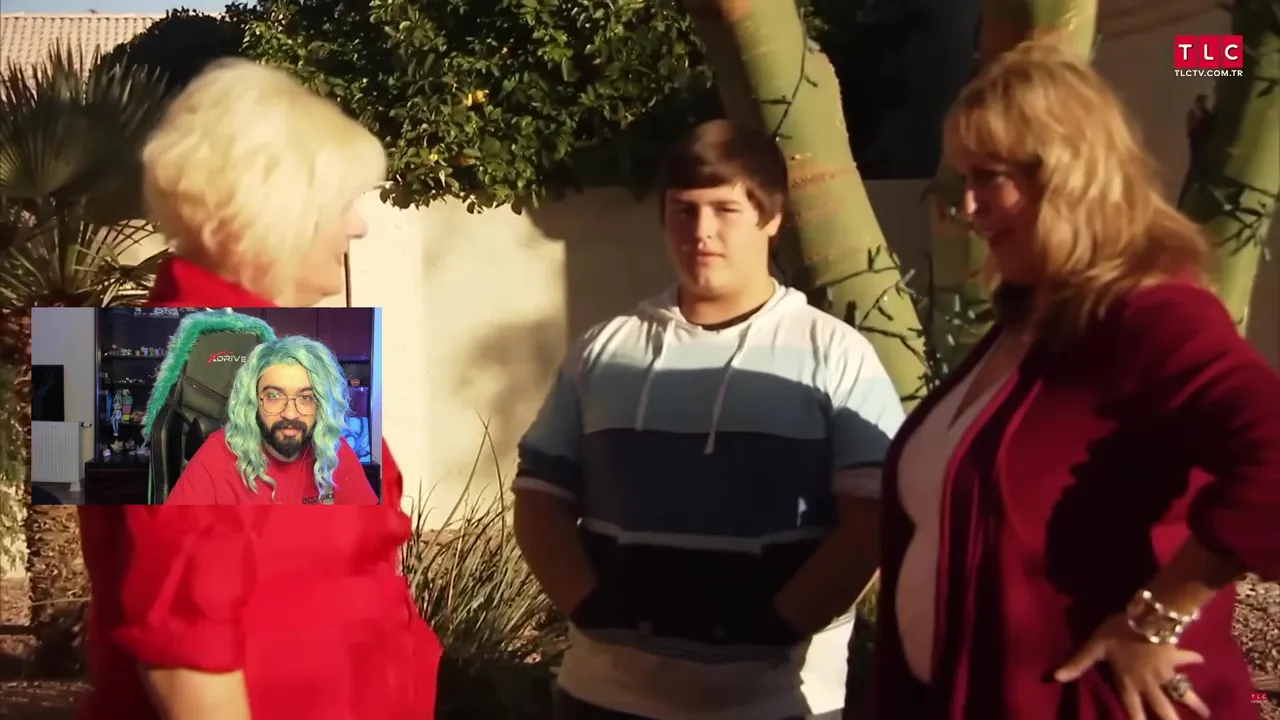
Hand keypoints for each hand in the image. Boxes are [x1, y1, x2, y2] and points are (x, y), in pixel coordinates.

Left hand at [1054, 613, 1209, 719]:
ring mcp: (1165, 672)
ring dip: (1194, 702)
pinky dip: (1194, 660)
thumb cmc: (1116, 633)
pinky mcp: (1175, 657)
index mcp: (1128, 683)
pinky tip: (1202, 660)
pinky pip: (1186, 659)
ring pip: (1182, 691)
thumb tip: (1055, 678)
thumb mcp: (1093, 647)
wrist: (1146, 617)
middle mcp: (1148, 683)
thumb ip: (1077, 663)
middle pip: (1162, 709)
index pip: (1132, 711)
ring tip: (1207, 713)